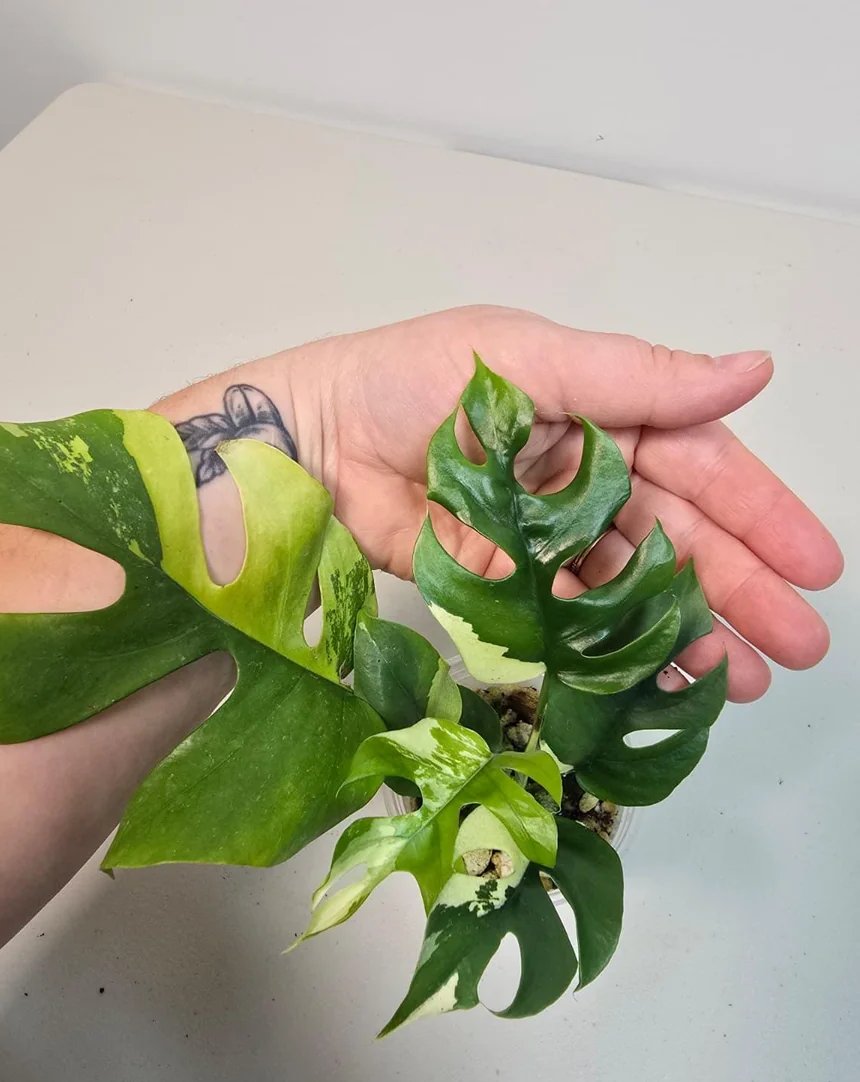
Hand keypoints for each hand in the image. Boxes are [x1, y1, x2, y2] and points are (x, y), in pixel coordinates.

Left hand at [291, 305, 841, 701]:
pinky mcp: (510, 584)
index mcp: (603, 412)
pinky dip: (620, 650)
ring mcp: (550, 536)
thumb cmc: (409, 380)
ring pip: (638, 587)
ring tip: (746, 680)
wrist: (314, 445)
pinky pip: (579, 622)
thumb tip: (748, 370)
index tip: (814, 564)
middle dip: (744, 589)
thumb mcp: (531, 359)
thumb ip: (637, 376)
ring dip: (693, 631)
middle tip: (800, 644)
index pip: (701, 463)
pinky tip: (665, 679)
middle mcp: (587, 476)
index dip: (761, 513)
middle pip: (681, 536)